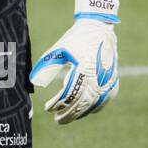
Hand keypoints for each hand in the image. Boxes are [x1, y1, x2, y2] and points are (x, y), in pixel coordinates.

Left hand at [30, 0, 119, 123]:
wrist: (99, 28)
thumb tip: (34, 82)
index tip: (48, 108)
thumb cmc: (76, 38)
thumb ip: (47, 66)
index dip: (59, 104)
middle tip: (57, 120)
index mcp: (84, 69)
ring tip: (67, 117)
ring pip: (94, 104)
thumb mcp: (59, 49)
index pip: (70, 94)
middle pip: (82, 103)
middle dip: (69, 113)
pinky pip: (105, 100)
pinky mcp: (113, 80)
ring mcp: (108, 80)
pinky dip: (94, 108)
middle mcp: (98, 77)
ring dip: (80, 113)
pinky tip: (84, 111)